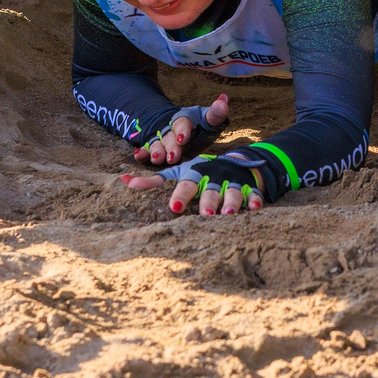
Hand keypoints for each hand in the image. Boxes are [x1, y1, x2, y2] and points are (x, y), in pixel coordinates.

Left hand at [122, 159, 266, 216]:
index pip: (186, 184)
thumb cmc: (199, 173)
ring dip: (231, 202)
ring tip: (227, 214)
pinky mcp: (250, 188)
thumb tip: (122, 180)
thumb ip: (153, 181)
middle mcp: (214, 178)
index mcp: (195, 174)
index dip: (181, 195)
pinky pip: (254, 194)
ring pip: (232, 193)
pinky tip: (255, 208)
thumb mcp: (177, 174)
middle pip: (210, 191)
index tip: (174, 208)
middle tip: (205, 214)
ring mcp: (233, 183)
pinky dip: (255, 200)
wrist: (234, 163)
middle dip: (208, 201)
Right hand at [130, 94, 228, 167]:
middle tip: (172, 157)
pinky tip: (139, 155)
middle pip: (169, 137)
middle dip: (170, 146)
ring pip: (157, 144)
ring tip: (157, 159)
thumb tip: (224, 98)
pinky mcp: (152, 150)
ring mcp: (160, 140)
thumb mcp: (208, 121)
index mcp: (185, 121)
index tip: (183, 139)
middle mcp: (171, 129)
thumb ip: (216, 114)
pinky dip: (141, 153)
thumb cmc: (199, 128)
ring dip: (156, 151)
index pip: (182, 123)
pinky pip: (145, 150)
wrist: (180, 131)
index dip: (182, 130)